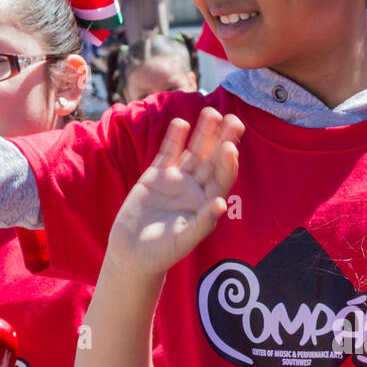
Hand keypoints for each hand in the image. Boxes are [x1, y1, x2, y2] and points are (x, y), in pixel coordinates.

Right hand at [106, 107, 241, 274]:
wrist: (132, 254)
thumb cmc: (162, 253)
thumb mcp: (183, 241)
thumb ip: (202, 223)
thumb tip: (220, 204)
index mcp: (206, 204)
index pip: (222, 179)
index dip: (228, 163)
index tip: (231, 146)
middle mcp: (196, 190)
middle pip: (213, 161)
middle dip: (223, 140)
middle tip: (234, 120)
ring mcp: (177, 181)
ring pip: (193, 153)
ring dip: (203, 134)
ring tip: (212, 112)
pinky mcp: (156, 177)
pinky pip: (168, 154)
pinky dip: (174, 139)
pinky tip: (181, 123)